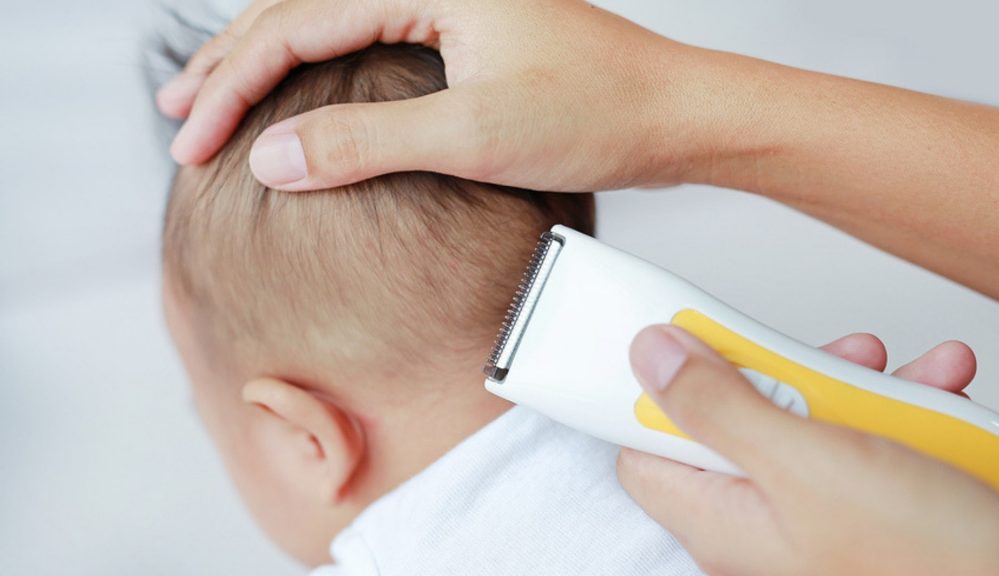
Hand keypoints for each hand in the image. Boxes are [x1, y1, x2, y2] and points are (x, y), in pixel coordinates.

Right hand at [158, 0, 743, 191]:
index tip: (192, 140)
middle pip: (300, 8)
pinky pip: (367, 36)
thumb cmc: (598, 114)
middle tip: (178, 114)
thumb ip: (366, 142)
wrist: (673, 116)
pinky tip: (300, 91)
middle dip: (232, 64)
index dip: (233, 84)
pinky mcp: (464, 27)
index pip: (296, 23)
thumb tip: (272, 156)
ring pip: (329, 19)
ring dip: (268, 61)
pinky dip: (320, 68)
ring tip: (215, 96)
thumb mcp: (474, 136)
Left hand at [617, 327, 998, 575]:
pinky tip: (934, 394)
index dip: (658, 387)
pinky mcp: (869, 504)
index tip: (688, 338)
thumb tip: (652, 355)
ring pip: (808, 420)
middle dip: (780, 373)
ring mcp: (816, 512)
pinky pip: (867, 440)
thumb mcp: (807, 463)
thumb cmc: (927, 566)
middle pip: (731, 417)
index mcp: (722, 518)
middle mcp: (761, 520)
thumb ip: (719, 406)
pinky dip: (903, 410)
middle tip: (813, 362)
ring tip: (893, 377)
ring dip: (856, 384)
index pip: (645, 443)